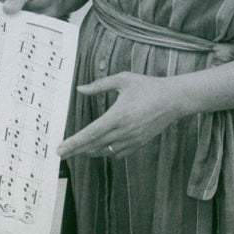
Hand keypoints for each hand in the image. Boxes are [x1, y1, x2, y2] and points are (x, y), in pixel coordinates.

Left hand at [58, 72, 181, 158]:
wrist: (174, 99)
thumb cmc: (148, 86)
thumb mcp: (123, 79)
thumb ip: (99, 85)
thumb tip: (80, 88)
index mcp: (118, 115)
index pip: (90, 133)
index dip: (73, 143)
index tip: (60, 150)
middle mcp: (124, 131)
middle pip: (93, 146)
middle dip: (75, 150)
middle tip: (61, 153)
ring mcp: (132, 139)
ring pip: (105, 151)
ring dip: (90, 151)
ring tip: (78, 150)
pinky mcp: (139, 143)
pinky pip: (118, 153)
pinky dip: (106, 152)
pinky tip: (100, 148)